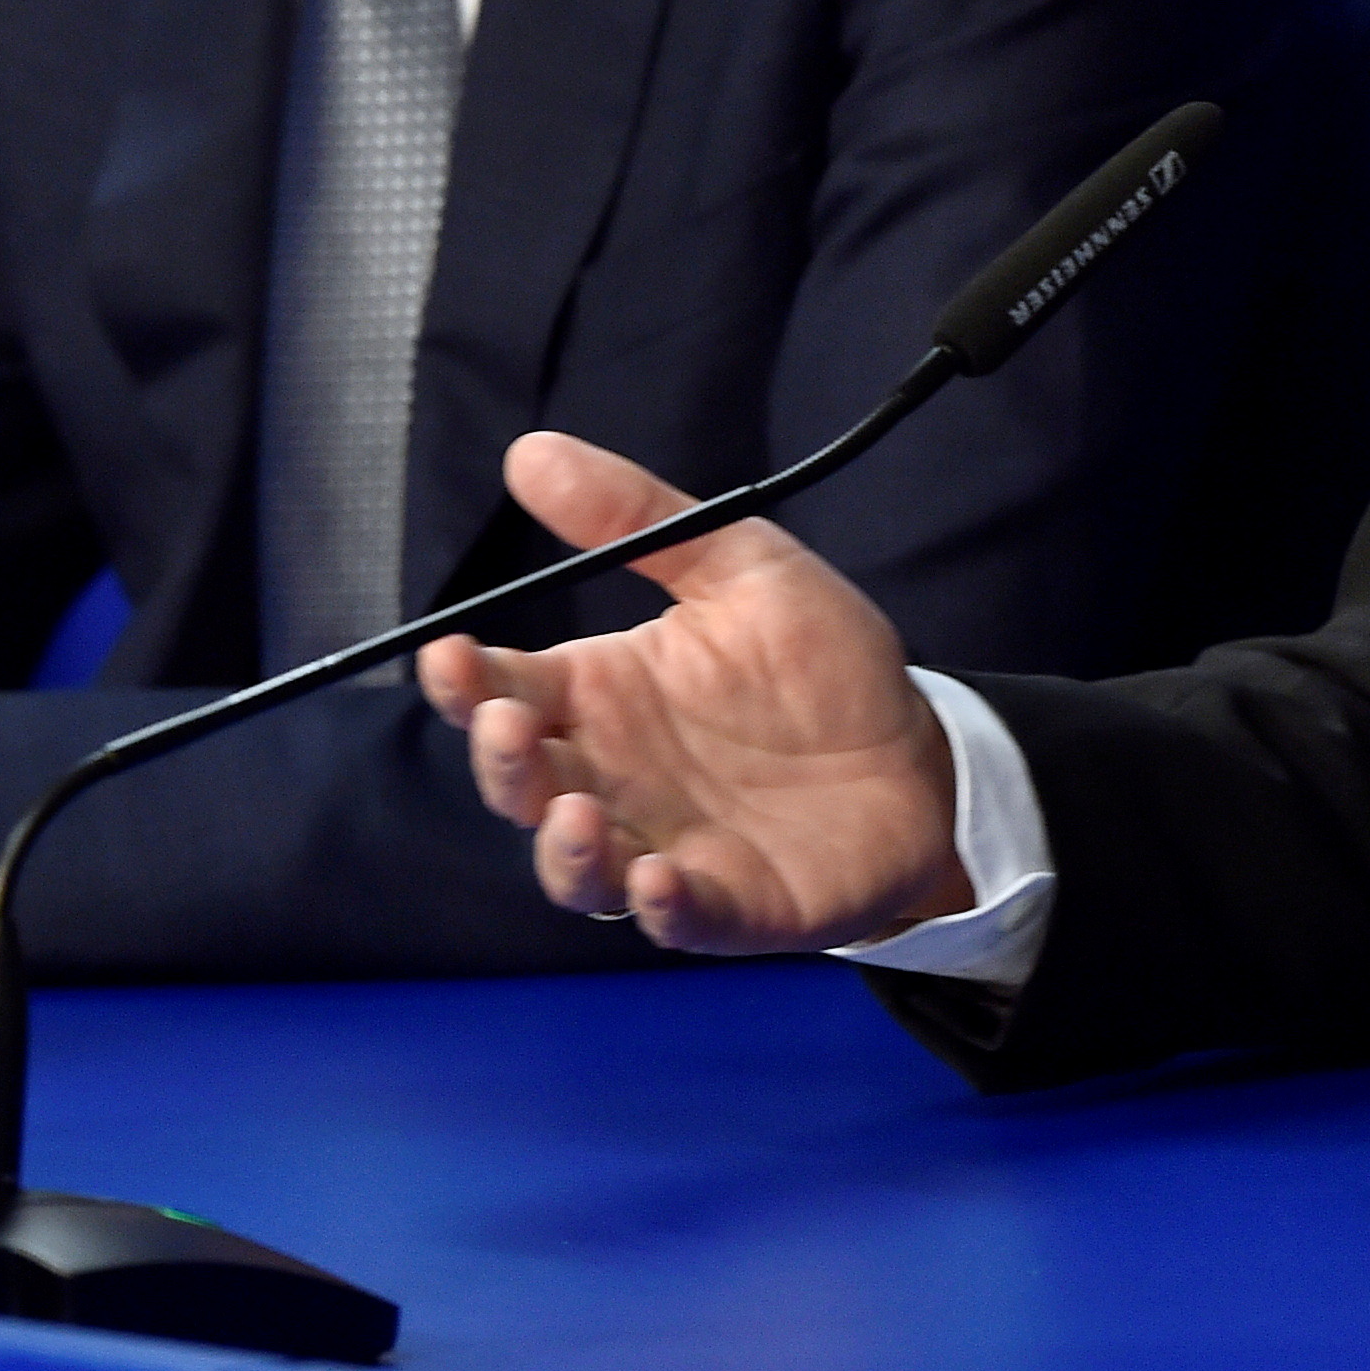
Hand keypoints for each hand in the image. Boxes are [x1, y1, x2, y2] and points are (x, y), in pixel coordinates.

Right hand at [414, 431, 974, 955]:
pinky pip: (678, 918)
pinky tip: (657, 880)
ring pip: (578, 869)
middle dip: (503, 761)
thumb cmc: (820, 663)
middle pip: (524, 783)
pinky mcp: (729, 905)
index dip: (465, 681)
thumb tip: (531, 452)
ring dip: (564, 850)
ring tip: (574, 814)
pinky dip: (658, 906)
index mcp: (603, 695)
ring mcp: (664, 846)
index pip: (506, 690)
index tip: (448, 655)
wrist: (921, 751)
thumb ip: (638, 517)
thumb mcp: (740, 564)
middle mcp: (614, 778)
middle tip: (510, 727)